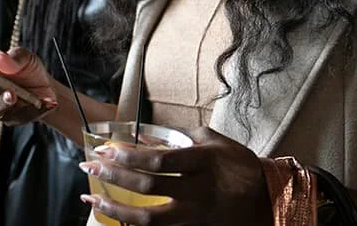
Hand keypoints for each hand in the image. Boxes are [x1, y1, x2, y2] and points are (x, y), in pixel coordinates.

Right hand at [0, 47, 56, 125]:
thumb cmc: (27, 69)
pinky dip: (34, 108)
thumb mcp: (24, 56)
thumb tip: (1, 57)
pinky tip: (45, 102)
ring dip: (1, 102)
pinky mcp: (15, 120)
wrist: (49, 88)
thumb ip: (13, 56)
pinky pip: (21, 117)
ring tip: (13, 94)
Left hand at [78, 127, 270, 224]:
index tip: (105, 149)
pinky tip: (115, 220)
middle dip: (114, 176)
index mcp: (203, 162)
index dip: (129, 156)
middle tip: (89, 167)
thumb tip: (144, 139)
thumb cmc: (238, 164)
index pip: (159, 160)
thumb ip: (180, 138)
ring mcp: (195, 216)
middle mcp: (198, 191)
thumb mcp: (214, 141)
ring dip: (115, 210)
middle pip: (148, 188)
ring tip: (91, 201)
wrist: (267, 199)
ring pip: (149, 220)